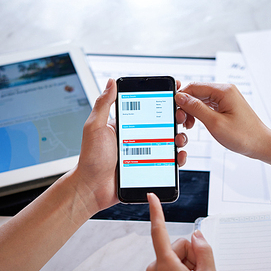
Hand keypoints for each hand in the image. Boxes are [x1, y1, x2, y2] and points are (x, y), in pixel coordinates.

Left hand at [74, 79, 188, 213]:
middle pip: (163, 124)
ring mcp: (144, 153)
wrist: (92, 188)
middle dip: (176, 118)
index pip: (147, 108)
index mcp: (126, 125)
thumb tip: (112, 82)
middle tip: (180, 117)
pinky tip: (179, 156)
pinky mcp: (149, 168)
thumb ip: (104, 104)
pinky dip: (177, 158)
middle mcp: (137, 137)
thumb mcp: (95, 127)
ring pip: (169, 142)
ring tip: (179, 138)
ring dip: (179, 137)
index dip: (162, 100)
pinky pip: (168, 162)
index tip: (174, 92)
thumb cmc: (90, 158)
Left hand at [146, 193, 217, 270]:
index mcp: (165, 265)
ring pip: (177, 257)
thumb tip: (197, 235)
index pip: (159, 230)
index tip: (151, 196)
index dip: (156, 211)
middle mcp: (155, 268)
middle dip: (193, 257)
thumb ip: (205, 251)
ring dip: (189, 267)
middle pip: (179, 246)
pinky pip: (172, 267)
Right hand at [176, 82, 270, 159]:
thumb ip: (196, 108)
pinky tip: (197, 124)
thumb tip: (180, 97)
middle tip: (182, 121)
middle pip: (196, 92)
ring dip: (192, 111)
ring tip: (189, 125)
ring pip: (201, 99)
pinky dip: (200, 114)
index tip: (174, 110)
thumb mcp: (215, 123)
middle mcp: (225, 91)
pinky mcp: (226, 106)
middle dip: (186, 106)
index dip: (181, 98)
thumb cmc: (244, 135)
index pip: (194, 86)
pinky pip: (208, 106)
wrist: (261, 144)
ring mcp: (226, 98)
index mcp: (224, 90)